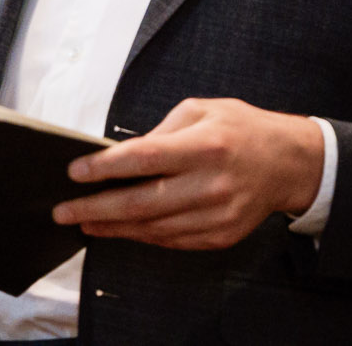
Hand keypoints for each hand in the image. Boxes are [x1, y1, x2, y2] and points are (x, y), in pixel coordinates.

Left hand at [51, 98, 322, 250]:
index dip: (105, 168)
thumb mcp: (201, 110)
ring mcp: (217, 214)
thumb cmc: (241, 129)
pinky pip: (171, 240)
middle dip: (95, 208)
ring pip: (153, 228)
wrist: (288, 163)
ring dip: (112, 227)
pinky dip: (141, 236)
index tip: (74, 172)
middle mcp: (211, 183)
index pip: (144, 159)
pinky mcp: (220, 235)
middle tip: (63, 211)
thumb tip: (120, 156)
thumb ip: (161, 131)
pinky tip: (120, 229)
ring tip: (84, 221)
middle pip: (142, 203)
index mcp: (204, 145)